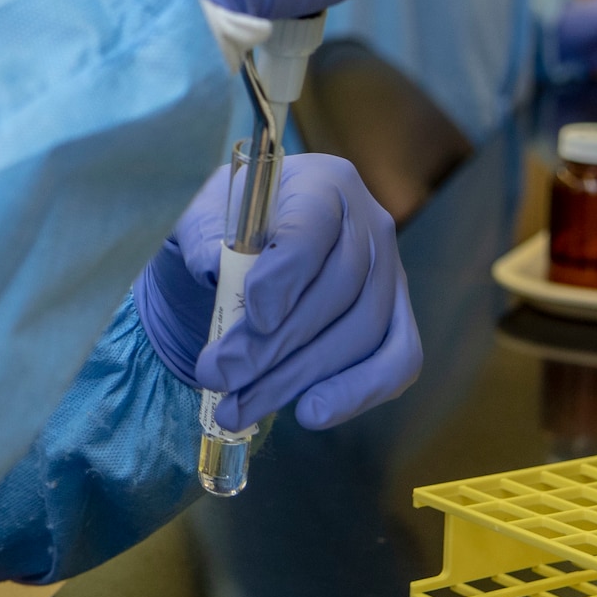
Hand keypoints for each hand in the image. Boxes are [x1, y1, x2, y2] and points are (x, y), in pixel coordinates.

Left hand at [132, 155, 422, 431]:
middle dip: (273, 345)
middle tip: (218, 375)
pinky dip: (356, 393)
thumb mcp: (200, 223)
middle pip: (336, 291)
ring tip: (237, 407)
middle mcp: (369, 223)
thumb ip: (201, 236)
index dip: (287, 275)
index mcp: (321, 183)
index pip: (313, 227)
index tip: (254, 316)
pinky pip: (396, 360)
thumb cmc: (223, 233)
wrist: (242, 261)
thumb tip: (213, 265)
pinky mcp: (397, 318)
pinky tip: (310, 413)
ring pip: (360, 334)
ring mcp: (391, 273)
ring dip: (297, 379)